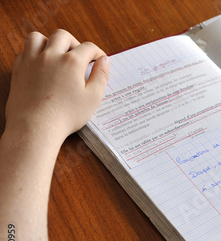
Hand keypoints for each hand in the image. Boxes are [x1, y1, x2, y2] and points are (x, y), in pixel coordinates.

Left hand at [5, 29, 109, 143]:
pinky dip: (33, 53)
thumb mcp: (93, 98)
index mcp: (71, 62)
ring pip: (38, 38)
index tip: (99, 61)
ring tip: (57, 54)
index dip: (97, 53)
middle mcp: (50, 56)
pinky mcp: (19, 70)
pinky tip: (41, 65)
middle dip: (74, 42)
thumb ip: (101, 76)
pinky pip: (24, 52)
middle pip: (62, 36)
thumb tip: (105, 61)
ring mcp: (32, 61)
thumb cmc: (66, 116)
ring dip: (49, 42)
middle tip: (79, 56)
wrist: (35, 127)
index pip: (88, 47)